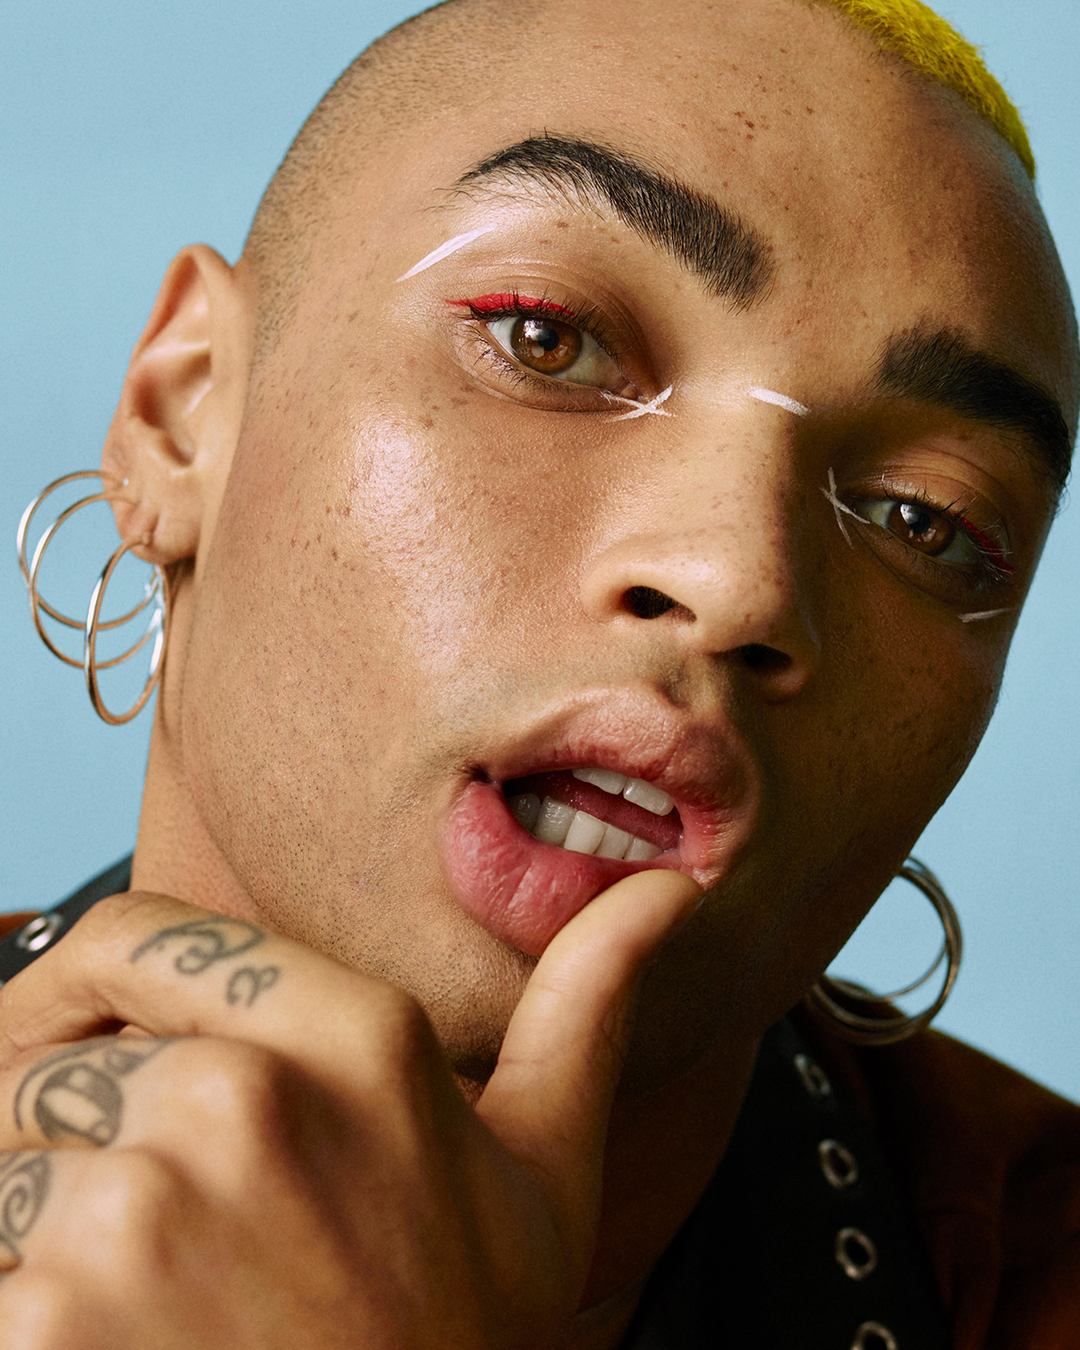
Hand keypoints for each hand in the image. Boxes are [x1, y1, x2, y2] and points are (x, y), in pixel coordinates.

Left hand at [0, 871, 698, 1348]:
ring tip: (135, 1292)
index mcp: (357, 1037)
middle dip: (63, 1118)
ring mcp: (139, 1213)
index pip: (131, 932)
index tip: (95, 1042)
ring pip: (1, 1160)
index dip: (91, 986)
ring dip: (30, 1218)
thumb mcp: (544, 1166)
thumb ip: (584, 1005)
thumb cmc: (460, 1337)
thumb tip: (667, 890)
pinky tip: (110, 1339)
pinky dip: (17, 1295)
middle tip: (136, 1211)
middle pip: (51, 1050)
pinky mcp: (46, 1323)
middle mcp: (241, 1099)